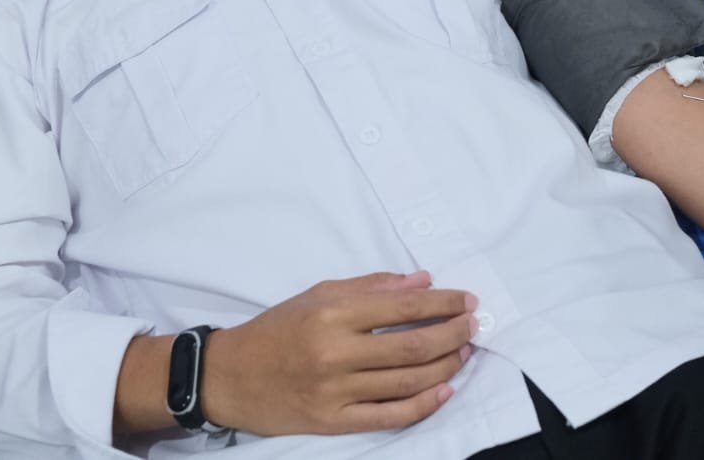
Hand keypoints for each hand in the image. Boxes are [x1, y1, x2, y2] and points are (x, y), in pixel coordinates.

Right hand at [203, 271, 478, 435]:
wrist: (229, 376)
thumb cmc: (278, 329)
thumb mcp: (318, 294)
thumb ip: (372, 286)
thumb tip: (422, 280)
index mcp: (332, 314)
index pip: (404, 308)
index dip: (444, 303)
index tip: (467, 299)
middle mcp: (335, 353)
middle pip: (412, 347)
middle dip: (453, 333)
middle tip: (474, 324)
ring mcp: (335, 391)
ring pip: (407, 382)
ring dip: (445, 366)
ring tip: (464, 351)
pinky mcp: (332, 421)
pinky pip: (388, 416)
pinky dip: (422, 405)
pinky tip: (444, 390)